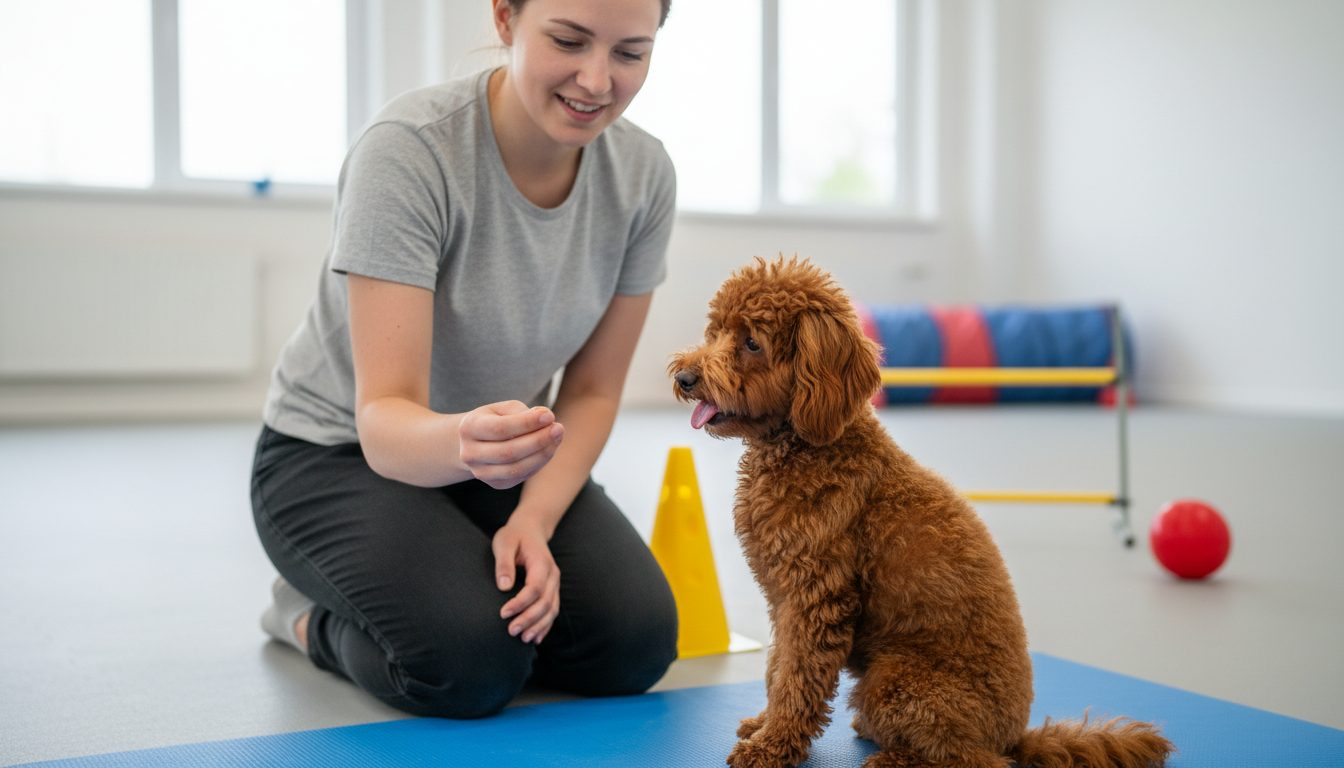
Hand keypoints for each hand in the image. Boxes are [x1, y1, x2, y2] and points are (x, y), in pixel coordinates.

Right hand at [458, 402, 563, 488]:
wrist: (478, 443)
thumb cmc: (496, 420)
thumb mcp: (504, 409)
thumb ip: (523, 412)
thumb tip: (545, 417)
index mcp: (468, 428)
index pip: (500, 429)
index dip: (527, 423)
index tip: (549, 416)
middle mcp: (470, 453)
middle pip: (508, 452)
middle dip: (538, 440)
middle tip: (559, 429)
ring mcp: (481, 472)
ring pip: (516, 469)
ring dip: (542, 454)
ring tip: (557, 438)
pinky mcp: (496, 484)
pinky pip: (521, 476)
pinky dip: (538, 463)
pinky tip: (549, 449)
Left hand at [492, 521, 560, 643]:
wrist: (530, 529)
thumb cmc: (514, 536)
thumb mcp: (504, 542)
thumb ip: (504, 563)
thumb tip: (504, 587)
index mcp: (542, 563)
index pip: (535, 588)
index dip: (520, 603)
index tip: (503, 613)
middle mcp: (553, 575)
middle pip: (545, 602)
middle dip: (529, 619)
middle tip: (511, 631)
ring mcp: (555, 583)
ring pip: (552, 609)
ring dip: (539, 626)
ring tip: (523, 639)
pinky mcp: (552, 589)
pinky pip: (553, 610)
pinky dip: (546, 625)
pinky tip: (536, 638)